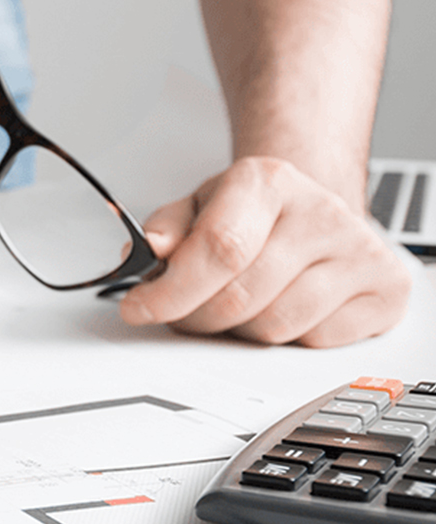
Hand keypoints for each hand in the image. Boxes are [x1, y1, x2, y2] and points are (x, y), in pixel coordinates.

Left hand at [118, 157, 410, 346]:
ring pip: (273, 327)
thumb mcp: (200, 206)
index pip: (219, 248)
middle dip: (194, 317)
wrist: (314, 208)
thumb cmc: (253, 213)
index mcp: (268, 181)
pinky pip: (312, 342)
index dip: (171, 290)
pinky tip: (280, 306)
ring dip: (237, 330)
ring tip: (235, 304)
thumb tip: (143, 253)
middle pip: (239, 296)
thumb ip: (166, 229)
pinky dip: (284, 338)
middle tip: (180, 312)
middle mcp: (319, 210)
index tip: (138, 309)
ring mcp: (359, 251)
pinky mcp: (385, 290)